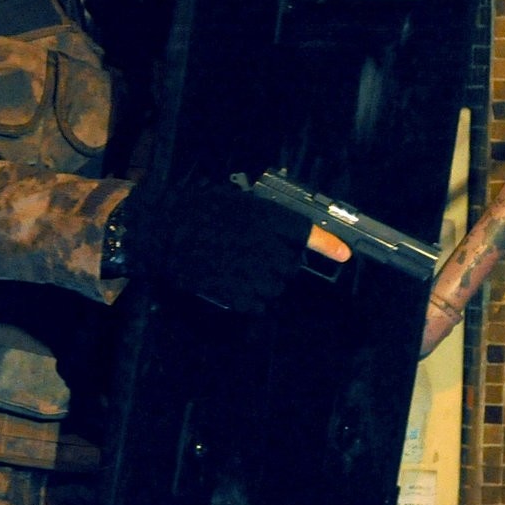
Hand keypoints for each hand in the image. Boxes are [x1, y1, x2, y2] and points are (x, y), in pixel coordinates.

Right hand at [114, 178, 349, 312]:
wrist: (159, 232)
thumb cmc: (194, 210)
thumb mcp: (233, 201)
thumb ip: (263, 217)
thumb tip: (286, 232)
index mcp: (262, 217)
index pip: (303, 232)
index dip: (325, 244)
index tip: (345, 255)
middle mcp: (261, 245)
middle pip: (290, 264)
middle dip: (280, 262)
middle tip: (256, 256)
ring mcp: (248, 271)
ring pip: (276, 286)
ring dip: (266, 282)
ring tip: (242, 270)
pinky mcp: (234, 293)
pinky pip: (257, 303)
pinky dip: (251, 298)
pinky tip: (234, 285)